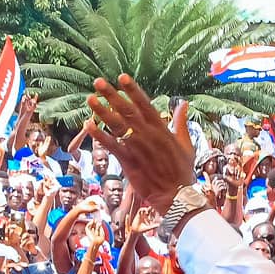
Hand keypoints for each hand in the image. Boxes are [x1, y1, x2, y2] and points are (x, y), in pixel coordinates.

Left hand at [87, 76, 195, 210]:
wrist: (176, 195)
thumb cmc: (182, 171)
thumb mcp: (186, 144)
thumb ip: (181, 122)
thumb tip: (183, 103)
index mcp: (162, 129)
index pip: (145, 104)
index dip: (133, 90)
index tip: (122, 77)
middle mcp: (148, 135)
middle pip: (127, 111)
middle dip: (112, 95)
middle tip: (98, 82)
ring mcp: (137, 148)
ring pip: (117, 126)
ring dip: (102, 112)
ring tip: (90, 99)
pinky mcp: (129, 161)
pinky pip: (112, 146)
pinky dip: (100, 136)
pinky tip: (88, 126)